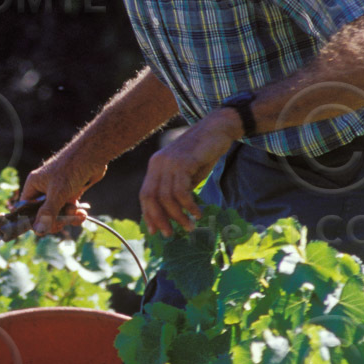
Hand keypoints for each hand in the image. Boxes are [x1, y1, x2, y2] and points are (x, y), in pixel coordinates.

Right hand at [20, 153, 106, 234]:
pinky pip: (69, 209)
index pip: (26, 209)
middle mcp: (43, 188)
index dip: (33, 221)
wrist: (93, 155)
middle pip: (43, 214)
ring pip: (58, 213)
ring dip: (68, 217)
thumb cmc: (71, 168)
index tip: (44, 228)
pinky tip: (82, 214)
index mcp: (34, 185)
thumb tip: (38, 231)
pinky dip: (75, 214)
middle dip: (55, 220)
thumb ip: (48, 213)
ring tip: (79, 215)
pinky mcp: (70, 193)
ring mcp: (57, 191)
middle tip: (64, 222)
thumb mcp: (58, 193)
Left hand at [139, 116, 235, 236]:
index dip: (149, 214)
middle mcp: (158, 163)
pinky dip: (188, 206)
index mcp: (156, 165)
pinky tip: (197, 213)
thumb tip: (173, 214)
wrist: (217, 129)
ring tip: (189, 226)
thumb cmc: (204, 153)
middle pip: (151, 197)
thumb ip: (177, 188)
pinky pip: (181, 191)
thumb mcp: (187, 173)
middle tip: (169, 235)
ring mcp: (169, 162)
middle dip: (159, 219)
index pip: (145, 194)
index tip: (155, 231)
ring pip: (167, 197)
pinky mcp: (183, 162)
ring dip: (178, 216)